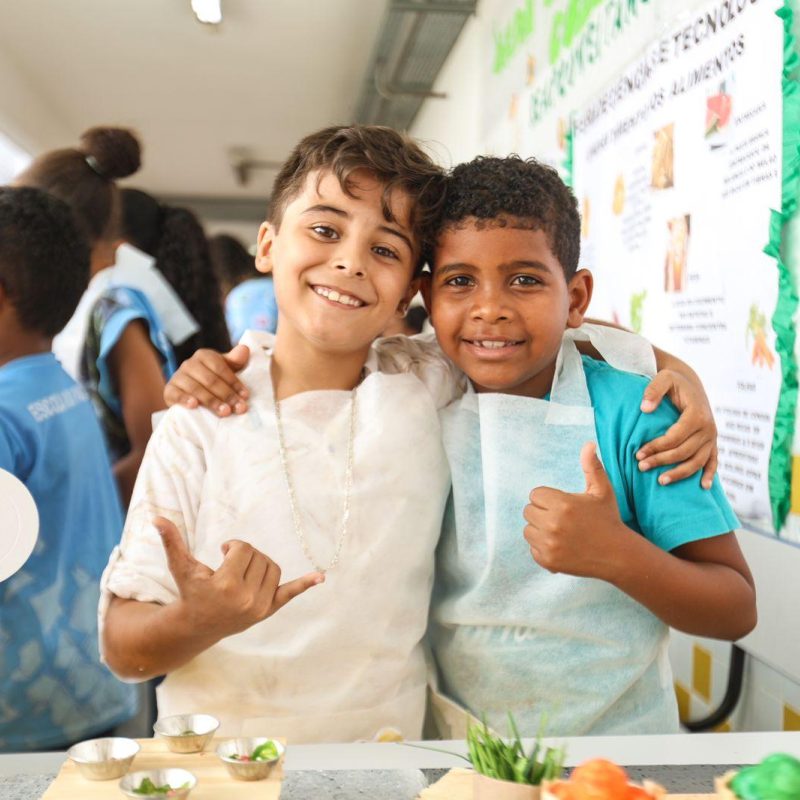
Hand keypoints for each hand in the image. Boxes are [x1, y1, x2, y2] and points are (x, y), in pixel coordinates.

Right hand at [154, 516, 323, 639]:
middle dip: (246, 555)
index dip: (233, 547)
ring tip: (242, 572)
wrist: (197, 625)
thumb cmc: (189, 591)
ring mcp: (259, 607)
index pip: (244, 548)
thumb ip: (171, 541)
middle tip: (230, 566)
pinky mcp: (269, 610)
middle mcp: (246, 599)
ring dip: (260, 564)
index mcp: (226, 586)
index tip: (222, 554)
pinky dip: (305, 584)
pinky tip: (320, 577)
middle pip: (259, 556)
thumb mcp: (180, 567)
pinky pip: (290, 594)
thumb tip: (156, 517)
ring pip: (272, 567)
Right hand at [163, 345, 251, 416]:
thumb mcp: (226, 369)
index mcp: (204, 356)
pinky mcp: (169, 390)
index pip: (221, 368)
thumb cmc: (213, 380)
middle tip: (239, 408)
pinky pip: (176, 394)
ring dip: (211, 401)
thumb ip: (235, 361)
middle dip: (227, 395)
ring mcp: (178, 377)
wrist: (189, 393)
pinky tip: (194, 405)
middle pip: (210, 380)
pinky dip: (185, 399)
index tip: (245, 396)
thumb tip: (245, 349)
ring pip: (195, 388)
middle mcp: (189, 364)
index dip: (234, 382)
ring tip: (225, 412)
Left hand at [523, 442, 628, 577]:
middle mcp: (553, 524)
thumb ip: (591, 466)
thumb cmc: (608, 519)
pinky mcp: (548, 561)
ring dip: (540, 531)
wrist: (617, 554)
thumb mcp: (602, 490)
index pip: (535, 495)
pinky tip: (561, 546)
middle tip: (562, 519)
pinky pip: (532, 549)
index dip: (548, 499)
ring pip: (528, 531)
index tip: (562, 505)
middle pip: (528, 511)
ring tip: (561, 532)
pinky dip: (543, 548)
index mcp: (562, 504)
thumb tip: (589, 444)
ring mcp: (549, 544)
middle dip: (543, 513)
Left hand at [637, 368, 716, 488]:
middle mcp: (708, 428)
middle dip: (661, 461)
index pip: (674, 437)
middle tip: (641, 467)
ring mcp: (712, 437)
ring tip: (661, 481)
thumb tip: (645, 409)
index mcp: (697, 414)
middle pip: (684, 452)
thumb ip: (653, 390)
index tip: (638, 454)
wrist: (690, 382)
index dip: (656, 447)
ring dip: (680, 473)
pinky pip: (713, 461)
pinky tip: (702, 487)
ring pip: (697, 461)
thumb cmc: (674, 382)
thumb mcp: (663, 378)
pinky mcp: (712, 442)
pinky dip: (709, 474)